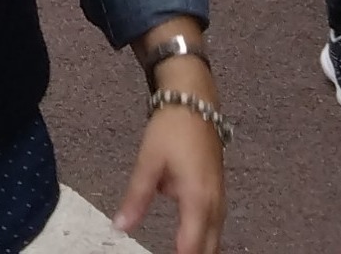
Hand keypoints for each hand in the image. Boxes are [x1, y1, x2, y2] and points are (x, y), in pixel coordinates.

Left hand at [114, 85, 223, 250]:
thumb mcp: (149, 160)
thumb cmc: (171, 129)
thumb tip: (120, 227)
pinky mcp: (219, 194)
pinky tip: (190, 244)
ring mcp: (220, 200)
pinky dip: (204, 239)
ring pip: (215, 240)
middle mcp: (215, 206)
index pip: (191, 248)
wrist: (195, 101)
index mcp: (198, 200)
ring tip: (178, 252)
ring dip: (200, 250)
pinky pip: (215, 227)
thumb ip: (136, 197)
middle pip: (209, 250)